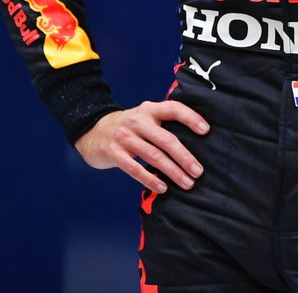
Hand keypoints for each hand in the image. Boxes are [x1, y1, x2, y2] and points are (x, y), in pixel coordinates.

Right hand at [74, 101, 209, 194]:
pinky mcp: (114, 153)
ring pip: (153, 156)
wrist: (91, 129)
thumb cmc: (128, 127)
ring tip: (187, 183)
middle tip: (198, 172)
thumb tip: (195, 143)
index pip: (173, 109)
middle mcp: (138, 121)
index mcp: (149, 110)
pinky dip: (150, 180)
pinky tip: (162, 188)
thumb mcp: (144, 117)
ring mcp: (125, 137)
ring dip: (172, 172)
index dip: (191, 118)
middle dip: (185, 157)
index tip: (206, 131)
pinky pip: (135, 169)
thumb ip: (163, 124)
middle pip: (166, 139)